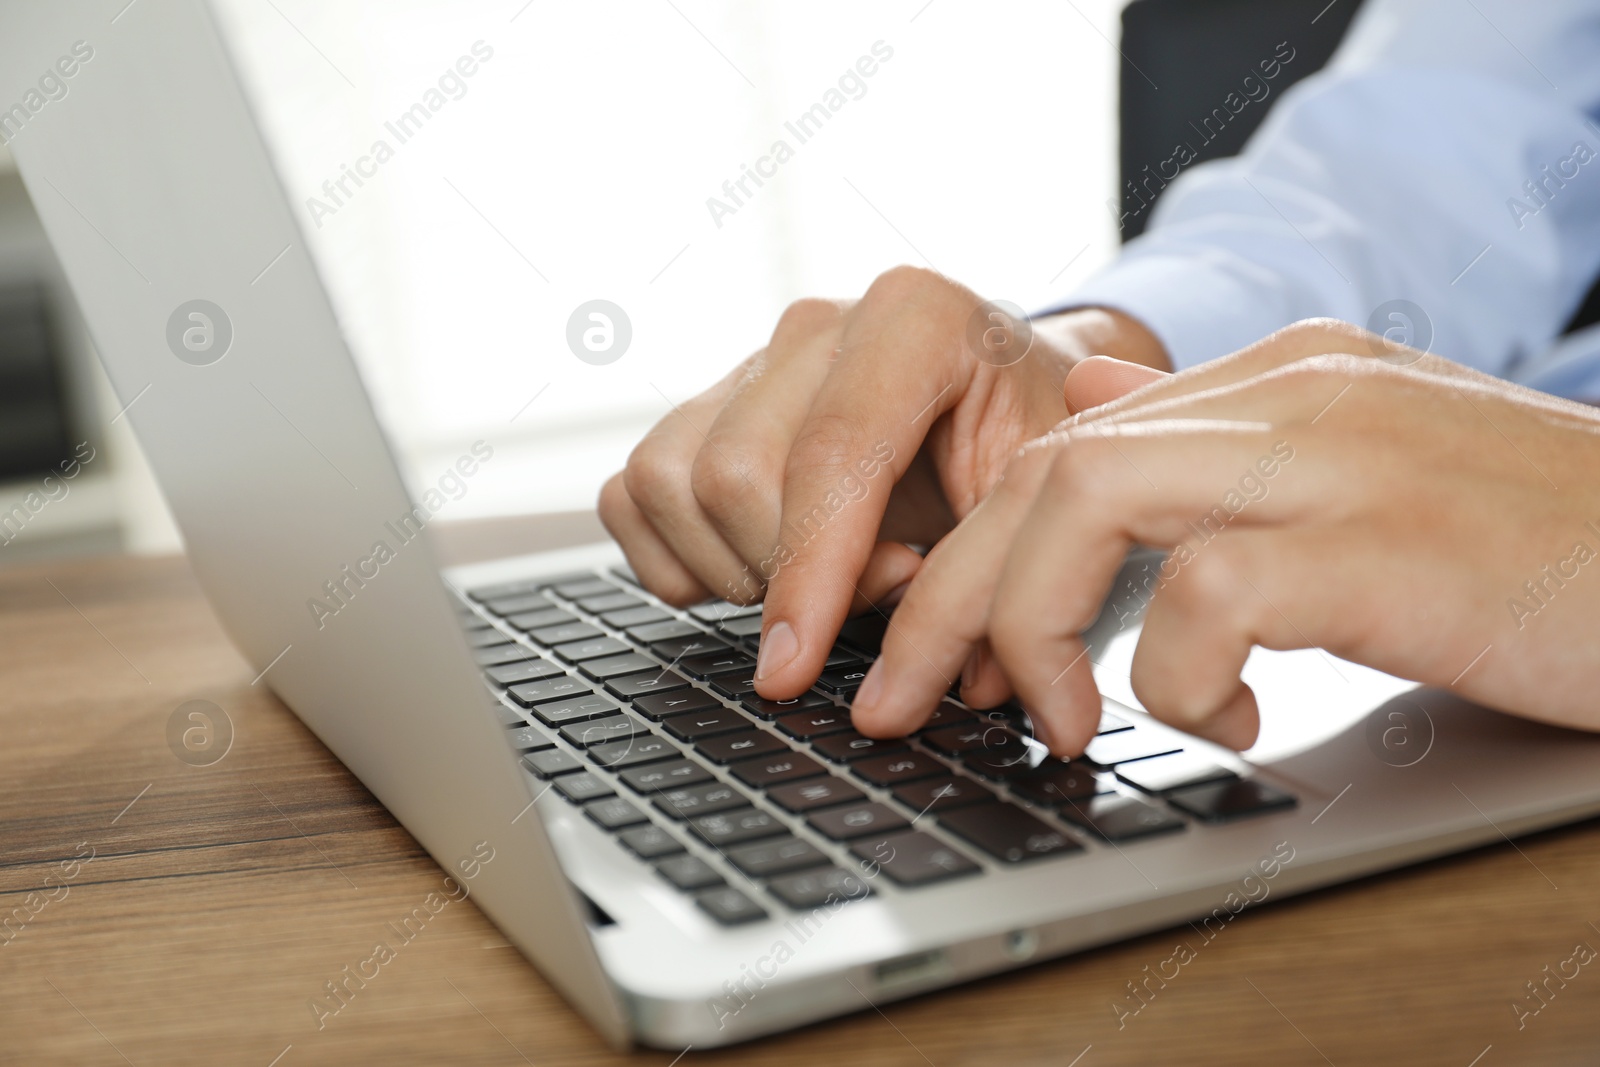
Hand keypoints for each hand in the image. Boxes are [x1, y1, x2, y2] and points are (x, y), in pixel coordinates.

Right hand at [597, 265, 1168, 696]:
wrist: (1009, 396)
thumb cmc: (1028, 445)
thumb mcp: (1036, 501)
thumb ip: (983, 576)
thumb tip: (922, 681)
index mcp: (917, 316)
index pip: (830, 457)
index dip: (809, 577)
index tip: (797, 668)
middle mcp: (817, 324)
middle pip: (733, 476)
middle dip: (787, 577)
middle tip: (883, 596)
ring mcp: (750, 358)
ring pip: (669, 484)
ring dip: (733, 569)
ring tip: (827, 580)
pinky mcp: (702, 403)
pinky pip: (633, 495)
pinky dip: (680, 559)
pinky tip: (763, 570)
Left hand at [851, 319, 1599, 754]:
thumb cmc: (1535, 553)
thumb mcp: (1361, 480)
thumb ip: (1217, 449)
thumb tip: (1084, 410)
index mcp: (1278, 381)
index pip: (1062, 443)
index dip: (970, 553)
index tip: (930, 658)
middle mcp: (1293, 394)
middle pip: (1044, 468)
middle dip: (950, 597)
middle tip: (909, 701)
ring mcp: (1340, 456)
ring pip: (1088, 500)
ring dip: (1032, 629)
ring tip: (1063, 722)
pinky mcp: (1388, 542)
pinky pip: (1210, 592)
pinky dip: (1181, 678)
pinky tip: (1239, 726)